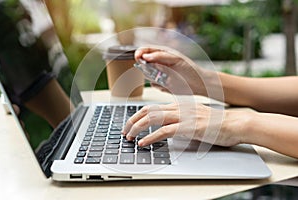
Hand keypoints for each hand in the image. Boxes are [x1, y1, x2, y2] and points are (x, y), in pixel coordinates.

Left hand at [122, 103, 241, 146]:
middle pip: (148, 110)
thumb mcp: (195, 118)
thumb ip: (181, 120)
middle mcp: (179, 108)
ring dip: (137, 128)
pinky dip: (151, 137)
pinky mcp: (188, 127)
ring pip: (153, 118)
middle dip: (132, 120)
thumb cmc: (217, 123)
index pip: (153, 106)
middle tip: (125, 130)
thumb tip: (169, 130)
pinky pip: (164, 131)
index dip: (138, 114)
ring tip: (129, 137)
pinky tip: (144, 143)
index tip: (131, 123)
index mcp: (180, 105)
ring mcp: (183, 116)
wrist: (235, 123)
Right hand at [134, 46, 210, 95]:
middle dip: (147, 67)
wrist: (197, 84)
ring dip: (155, 76)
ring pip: (147, 75)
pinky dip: (160, 85)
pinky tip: (170, 84)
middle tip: (158, 70)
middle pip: (143, 64)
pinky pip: (153, 85)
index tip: (138, 57)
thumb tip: (145, 56)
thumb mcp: (176, 59)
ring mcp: (158, 74)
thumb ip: (160, 56)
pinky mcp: (160, 84)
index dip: (139, 53)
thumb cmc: (190, 69)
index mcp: (161, 53)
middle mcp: (157, 63)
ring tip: (169, 77)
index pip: (144, 51)